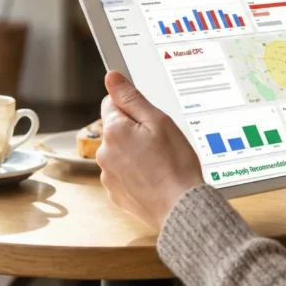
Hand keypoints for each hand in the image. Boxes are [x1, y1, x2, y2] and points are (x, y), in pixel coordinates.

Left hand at [98, 71, 204, 229]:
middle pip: (116, 129)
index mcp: (113, 131)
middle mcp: (104, 153)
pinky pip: (124, 174)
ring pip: (120, 153)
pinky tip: (155, 178)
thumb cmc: (175, 164)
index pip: (112, 103)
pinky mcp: (116, 194)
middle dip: (135, 131)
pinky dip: (136, 174)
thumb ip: (131, 98)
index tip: (150, 119)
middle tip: (160, 142)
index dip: (134, 108)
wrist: (181, 208)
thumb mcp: (158, 121)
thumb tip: (112, 78)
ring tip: (160, 163)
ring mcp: (108, 176)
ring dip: (135, 153)